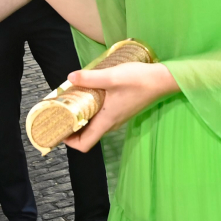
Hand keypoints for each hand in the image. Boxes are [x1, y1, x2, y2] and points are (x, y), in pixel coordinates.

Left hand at [61, 61, 179, 151]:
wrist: (163, 79)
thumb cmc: (139, 80)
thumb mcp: (112, 76)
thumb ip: (90, 78)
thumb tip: (70, 77)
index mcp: (107, 121)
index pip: (85, 144)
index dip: (69, 141)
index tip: (57, 128)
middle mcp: (111, 123)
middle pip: (86, 135)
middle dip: (69, 128)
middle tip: (56, 113)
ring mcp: (116, 117)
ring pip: (92, 125)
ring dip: (79, 118)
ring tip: (67, 104)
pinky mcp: (119, 109)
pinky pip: (99, 116)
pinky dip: (88, 111)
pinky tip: (83, 96)